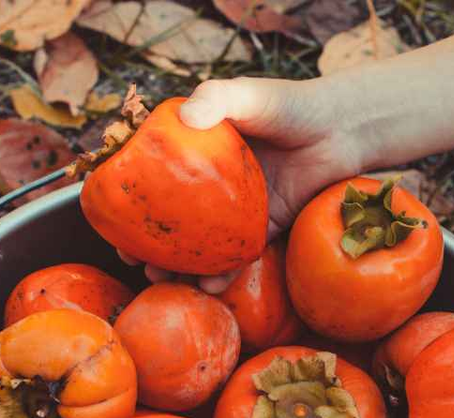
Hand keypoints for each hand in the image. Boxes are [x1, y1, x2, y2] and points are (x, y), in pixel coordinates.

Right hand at [122, 76, 367, 293]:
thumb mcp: (249, 95)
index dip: (127, 200)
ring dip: (180, 268)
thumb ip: (218, 98)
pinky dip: (224, 273)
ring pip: (200, 245)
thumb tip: (188, 116)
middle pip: (170, 220)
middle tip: (133, 262)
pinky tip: (210, 287)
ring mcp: (236, 211)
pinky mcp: (264, 229)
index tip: (111, 220)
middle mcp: (210, 185)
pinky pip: (240, 256)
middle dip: (147, 245)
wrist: (342, 129)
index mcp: (195, 152)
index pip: (151, 177)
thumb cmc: (290, 105)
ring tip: (164, 282)